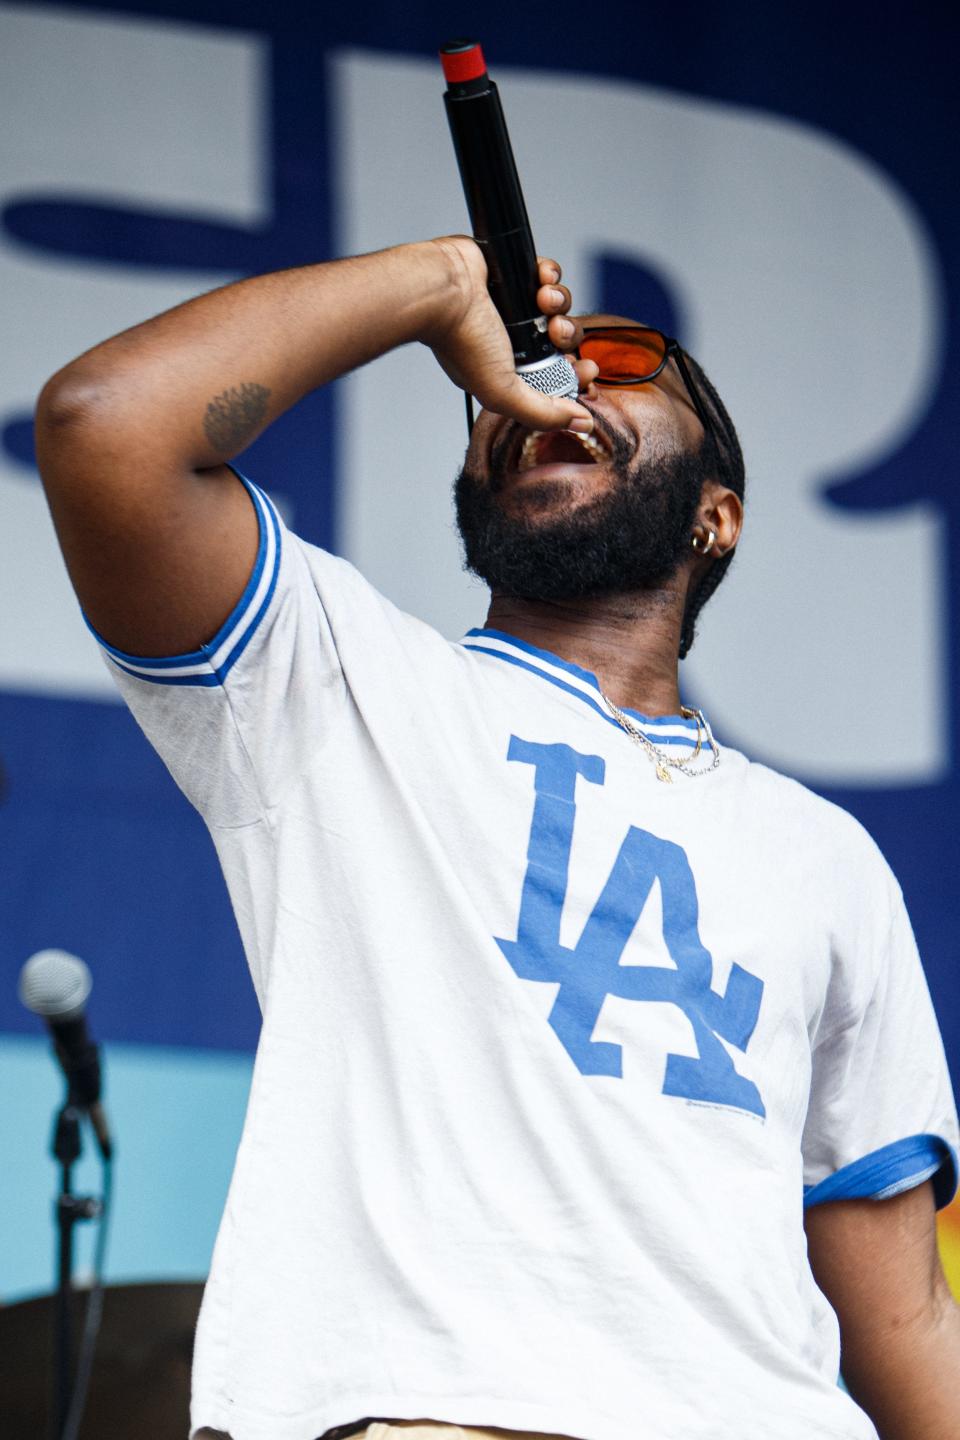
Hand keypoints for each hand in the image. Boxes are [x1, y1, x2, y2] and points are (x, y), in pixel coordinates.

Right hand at [423, 236, 596, 430]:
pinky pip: (549, 276)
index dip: (575, 374)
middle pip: (563, 341)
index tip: (585, 369)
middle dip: (568, 337)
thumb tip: (582, 424)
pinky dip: (551, 277)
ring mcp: (515, 306)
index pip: (556, 377)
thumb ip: (542, 413)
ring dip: (560, 304)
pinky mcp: (516, 276)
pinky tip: (540, 281)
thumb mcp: (503, 392)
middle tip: (557, 333)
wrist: (444, 289)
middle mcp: (513, 339)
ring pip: (560, 307)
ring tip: (544, 302)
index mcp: (509, 370)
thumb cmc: (461, 339)